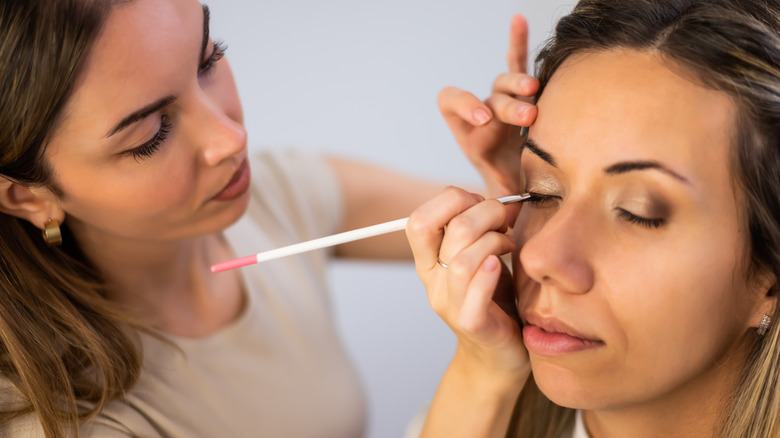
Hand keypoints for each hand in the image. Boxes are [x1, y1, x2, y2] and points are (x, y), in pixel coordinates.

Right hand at [406, 187, 528, 374]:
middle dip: (484, 213)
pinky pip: (472, 294)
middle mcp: (433, 281)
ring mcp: (450, 304)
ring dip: (494, 241)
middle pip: (447, 232)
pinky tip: (501, 265)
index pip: (419, 220)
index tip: (481, 202)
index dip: (451, 200)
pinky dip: (488, 274)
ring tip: (510, 245)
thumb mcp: (480, 256)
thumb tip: (499, 197)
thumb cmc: (494, 299)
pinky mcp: (472, 323)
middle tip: (506, 220)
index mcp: (428, 260)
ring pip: (462, 260)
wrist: (499, 354)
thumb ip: (478, 228)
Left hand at [438, 14, 538, 198]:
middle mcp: (483, 114)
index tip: (483, 122)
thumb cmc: (509, 201)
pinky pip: (518, 64)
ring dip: (520, 86)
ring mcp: (503, 103)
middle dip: (506, 105)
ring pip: (506, 83)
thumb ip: (502, 208)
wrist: (519, 195)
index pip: (451, 103)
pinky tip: (516, 19)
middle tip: (526, 116)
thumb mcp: (500, 205)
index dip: (466, 108)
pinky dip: (518, 43)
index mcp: (468, 134)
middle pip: (489, 96)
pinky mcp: (524, 97)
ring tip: (533, 93)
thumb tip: (511, 226)